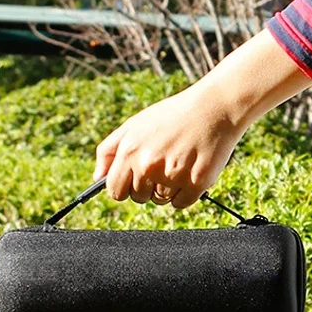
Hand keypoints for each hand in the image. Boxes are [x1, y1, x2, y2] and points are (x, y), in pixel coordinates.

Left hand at [94, 82, 243, 208]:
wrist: (214, 108)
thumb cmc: (172, 117)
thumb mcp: (134, 125)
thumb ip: (109, 151)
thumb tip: (97, 178)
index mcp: (130, 151)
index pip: (115, 190)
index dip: (124, 186)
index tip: (133, 180)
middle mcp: (148, 165)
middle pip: (139, 197)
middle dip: (148, 186)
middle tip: (163, 163)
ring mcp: (172, 176)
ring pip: (161, 201)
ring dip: (168, 188)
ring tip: (179, 162)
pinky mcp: (196, 183)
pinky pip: (181, 203)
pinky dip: (185, 193)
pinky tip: (191, 170)